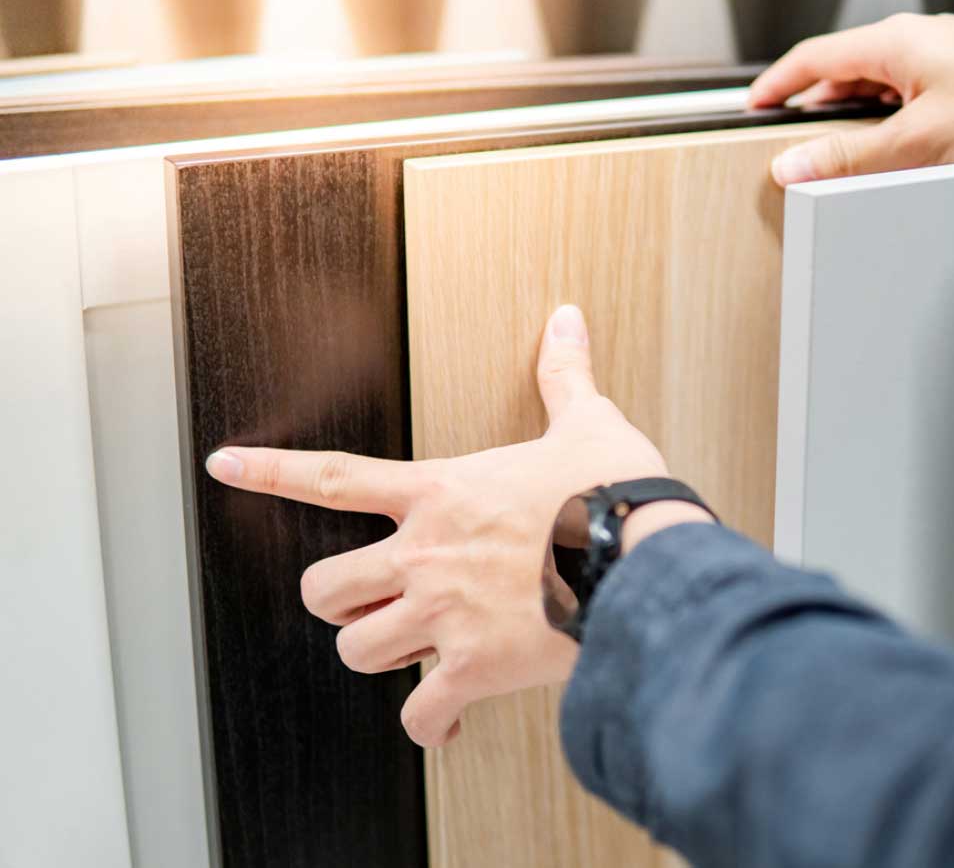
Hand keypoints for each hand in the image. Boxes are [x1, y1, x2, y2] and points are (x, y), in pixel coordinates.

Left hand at [204, 305, 688, 746]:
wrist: (644, 562)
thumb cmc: (616, 493)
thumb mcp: (588, 425)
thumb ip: (564, 375)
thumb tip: (568, 318)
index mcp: (441, 493)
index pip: (334, 478)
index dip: (270, 473)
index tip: (222, 467)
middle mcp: (425, 553)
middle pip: (323, 589)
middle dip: (338, 602)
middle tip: (371, 604)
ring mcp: (441, 613)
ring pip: (357, 652)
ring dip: (380, 657)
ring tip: (413, 656)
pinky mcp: (472, 667)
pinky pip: (419, 713)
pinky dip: (429, 723)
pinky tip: (446, 722)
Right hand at [751, 13, 953, 184]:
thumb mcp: (918, 144)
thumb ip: (850, 160)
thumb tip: (794, 167)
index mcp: (896, 42)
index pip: (814, 58)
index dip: (778, 85)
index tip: (754, 106)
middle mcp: (919, 41)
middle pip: (844, 69)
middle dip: (812, 103)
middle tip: (786, 136)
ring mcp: (945, 58)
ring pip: (877, 83)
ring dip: (850, 115)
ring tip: (833, 150)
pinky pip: (906, 94)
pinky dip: (884, 119)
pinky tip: (890, 149)